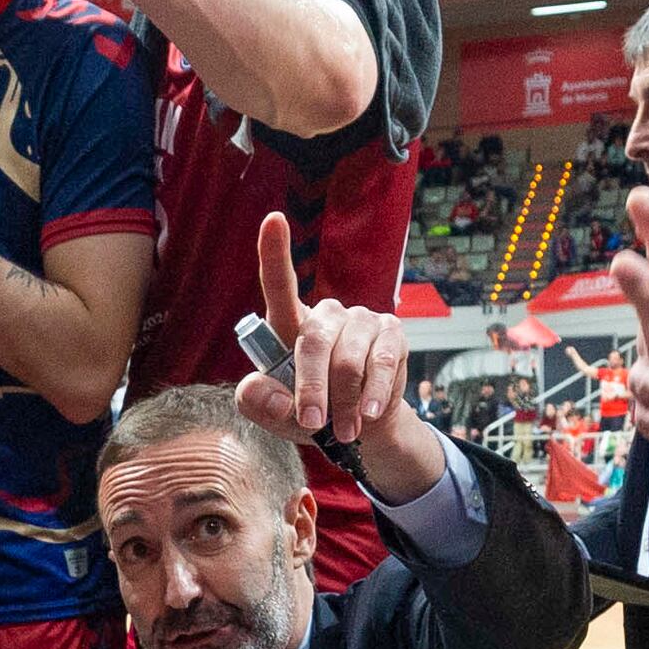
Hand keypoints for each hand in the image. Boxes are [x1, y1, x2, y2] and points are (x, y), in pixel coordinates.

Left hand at [240, 211, 408, 450]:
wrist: (361, 428)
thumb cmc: (311, 413)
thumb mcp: (275, 414)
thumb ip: (257, 403)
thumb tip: (267, 393)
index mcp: (290, 324)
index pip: (280, 284)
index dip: (275, 251)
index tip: (273, 219)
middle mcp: (326, 314)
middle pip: (313, 341)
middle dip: (311, 388)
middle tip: (312, 422)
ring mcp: (361, 320)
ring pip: (347, 361)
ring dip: (344, 402)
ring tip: (345, 429)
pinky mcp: (391, 334)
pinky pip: (381, 363)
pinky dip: (372, 394)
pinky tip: (370, 412)